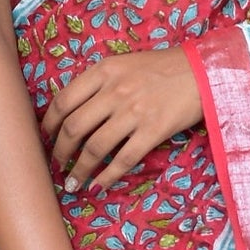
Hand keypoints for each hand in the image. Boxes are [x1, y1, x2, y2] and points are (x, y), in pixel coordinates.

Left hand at [42, 48, 204, 192]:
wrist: (203, 71)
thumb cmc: (162, 68)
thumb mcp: (123, 64)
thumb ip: (98, 83)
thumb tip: (72, 111)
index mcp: (103, 71)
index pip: (63, 101)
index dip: (49, 124)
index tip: (46, 138)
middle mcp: (115, 91)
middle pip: (74, 128)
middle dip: (60, 152)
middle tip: (57, 165)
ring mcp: (134, 112)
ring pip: (94, 148)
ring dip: (79, 170)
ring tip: (72, 182)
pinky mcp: (153, 131)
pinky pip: (123, 160)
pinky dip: (106, 176)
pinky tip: (99, 185)